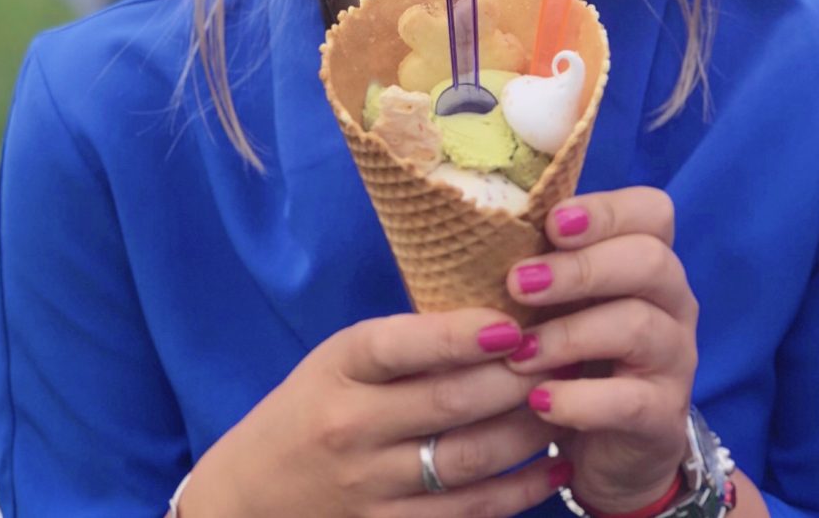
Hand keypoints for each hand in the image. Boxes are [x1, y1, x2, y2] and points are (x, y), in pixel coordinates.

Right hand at [180, 308, 571, 516]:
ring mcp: (369, 488)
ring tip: (570, 405)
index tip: (515, 324)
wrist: (248, 499)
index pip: (404, 343)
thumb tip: (499, 320)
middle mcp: (352, 427)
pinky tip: (555, 467)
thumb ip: (406, 344)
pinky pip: (468, 515)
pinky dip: (520, 492)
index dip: (464, 334)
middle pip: (451, 402)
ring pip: (469, 461)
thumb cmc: (310, 409)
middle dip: (518, 380)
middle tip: (565, 358)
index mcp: (340, 367)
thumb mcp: (339, 360)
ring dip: (530, 433)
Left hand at [504, 188, 697, 513]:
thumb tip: (477, 229)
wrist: (608, 446)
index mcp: (646, 259)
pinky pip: (632, 401)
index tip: (552, 223)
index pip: (651, 210)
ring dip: (570, 334)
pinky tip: (539, 400)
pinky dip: (581, 400)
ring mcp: (675, 359)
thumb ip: (540, 262)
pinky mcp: (664, 416)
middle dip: (580, 268)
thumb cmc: (574, 352)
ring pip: (639, 325)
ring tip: (518, 351)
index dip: (605, 210)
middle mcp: (672, 302)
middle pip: (650, 261)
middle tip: (518, 284)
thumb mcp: (560, 301)